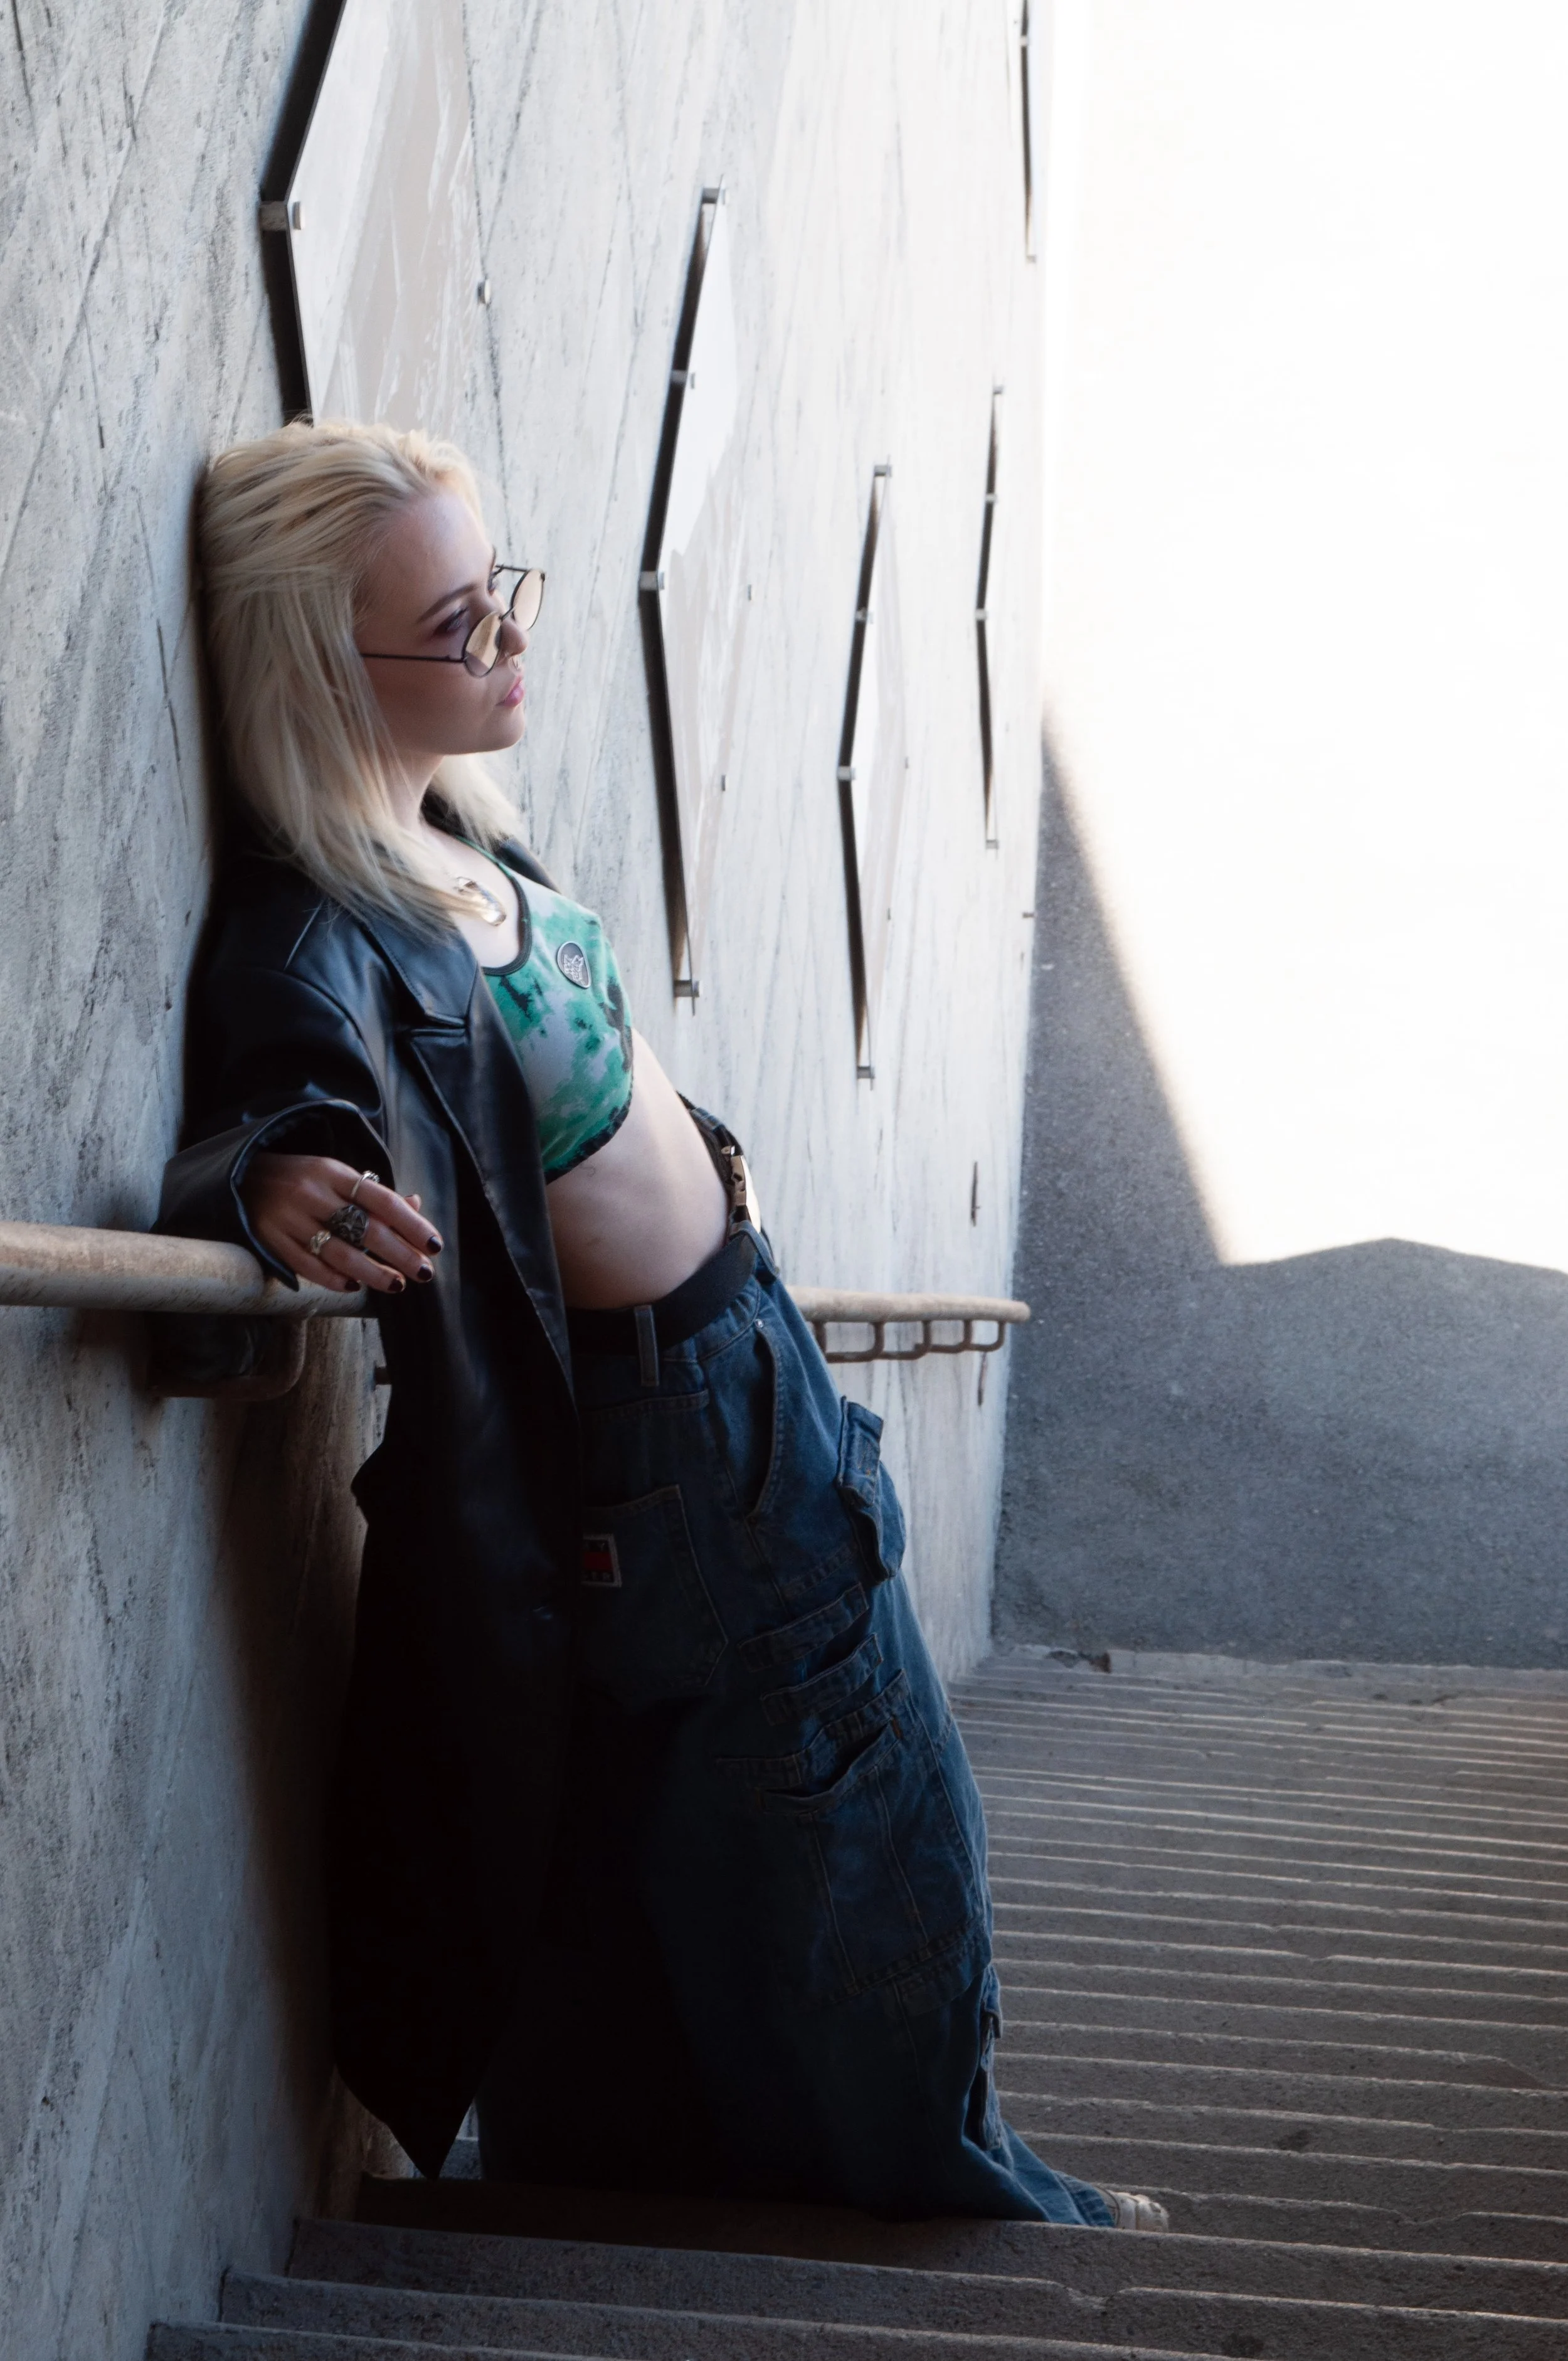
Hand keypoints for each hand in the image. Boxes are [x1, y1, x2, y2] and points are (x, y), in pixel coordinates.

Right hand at [241, 1153, 441, 1294]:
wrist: (242, 1175)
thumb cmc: (302, 1178)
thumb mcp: (336, 1175)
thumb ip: (374, 1194)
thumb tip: (416, 1206)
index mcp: (333, 1172)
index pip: (382, 1200)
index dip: (412, 1224)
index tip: (434, 1246)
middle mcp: (311, 1193)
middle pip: (364, 1229)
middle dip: (399, 1254)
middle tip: (422, 1273)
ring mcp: (288, 1218)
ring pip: (338, 1252)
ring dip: (372, 1273)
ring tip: (396, 1285)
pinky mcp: (270, 1239)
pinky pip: (307, 1266)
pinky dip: (333, 1279)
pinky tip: (354, 1286)